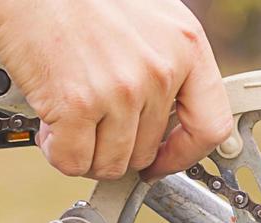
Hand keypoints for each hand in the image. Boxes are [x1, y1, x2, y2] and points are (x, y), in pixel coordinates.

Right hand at [0, 0, 232, 180]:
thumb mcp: (148, 20)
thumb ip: (164, 64)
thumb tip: (160, 119)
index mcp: (185, 45)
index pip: (210, 125)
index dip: (183, 155)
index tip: (162, 161)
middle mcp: (158, 70)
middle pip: (145, 152)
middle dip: (114, 149)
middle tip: (92, 128)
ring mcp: (119, 91)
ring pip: (109, 163)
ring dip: (84, 153)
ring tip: (68, 120)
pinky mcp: (77, 106)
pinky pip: (73, 160)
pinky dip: (56, 151)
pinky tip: (50, 122)